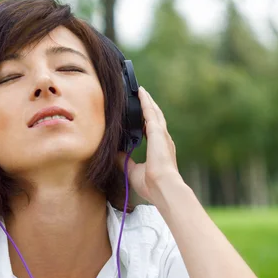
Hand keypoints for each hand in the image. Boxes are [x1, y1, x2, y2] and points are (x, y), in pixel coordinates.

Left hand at [116, 86, 183, 204]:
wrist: (162, 186)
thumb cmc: (151, 184)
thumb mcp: (132, 170)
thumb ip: (124, 160)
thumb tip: (115, 153)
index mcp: (159, 150)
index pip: (152, 131)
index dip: (146, 122)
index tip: (140, 115)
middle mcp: (163, 140)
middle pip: (155, 118)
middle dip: (148, 107)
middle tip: (142, 96)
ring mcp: (162, 135)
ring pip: (154, 112)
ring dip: (147, 101)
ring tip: (140, 91)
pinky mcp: (157, 132)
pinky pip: (150, 112)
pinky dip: (145, 101)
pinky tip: (140, 93)